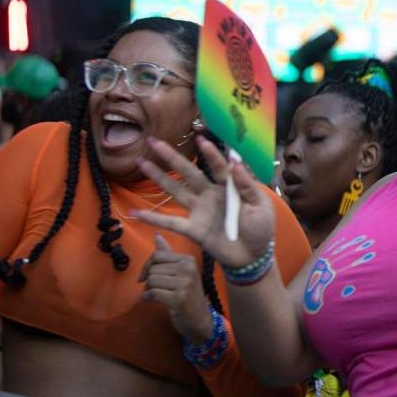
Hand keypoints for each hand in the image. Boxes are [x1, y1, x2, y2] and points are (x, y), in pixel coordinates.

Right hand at [135, 136, 274, 268]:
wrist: (253, 256)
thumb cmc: (260, 228)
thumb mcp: (260, 206)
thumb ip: (247, 186)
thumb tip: (236, 163)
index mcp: (228, 187)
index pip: (218, 167)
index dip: (211, 154)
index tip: (201, 139)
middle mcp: (210, 194)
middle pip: (188, 172)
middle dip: (171, 157)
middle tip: (153, 142)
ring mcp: (199, 211)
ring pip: (175, 190)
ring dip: (158, 177)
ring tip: (141, 163)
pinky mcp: (193, 229)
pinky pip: (171, 222)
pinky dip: (153, 218)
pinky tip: (136, 212)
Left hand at [139, 233, 212, 343]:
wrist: (200, 320)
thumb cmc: (188, 295)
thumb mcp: (181, 272)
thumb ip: (167, 254)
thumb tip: (156, 235)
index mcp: (188, 260)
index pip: (158, 255)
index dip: (147, 266)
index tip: (145, 276)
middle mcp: (188, 269)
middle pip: (153, 269)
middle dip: (149, 280)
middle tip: (155, 289)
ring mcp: (184, 284)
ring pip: (151, 281)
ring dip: (148, 290)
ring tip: (156, 296)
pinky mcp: (178, 299)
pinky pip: (152, 293)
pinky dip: (146, 298)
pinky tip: (150, 301)